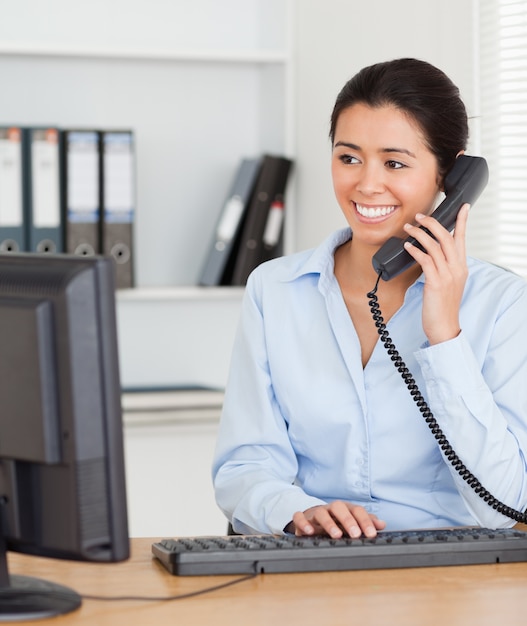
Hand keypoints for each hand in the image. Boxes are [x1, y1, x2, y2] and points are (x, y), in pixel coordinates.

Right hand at [290, 501, 385, 538]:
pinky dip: (303, 523)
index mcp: (345, 509)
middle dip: (348, 520)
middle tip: (356, 534)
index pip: (356, 510)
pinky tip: (310, 532)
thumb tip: (382, 524)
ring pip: (321, 513)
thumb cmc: (335, 521)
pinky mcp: (303, 519)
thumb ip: (366, 522)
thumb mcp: (351, 521)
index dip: (365, 521)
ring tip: (336, 535)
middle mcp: (330, 509)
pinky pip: (299, 517)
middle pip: (339, 507)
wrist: (312, 517)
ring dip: (329, 523)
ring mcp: (316, 513)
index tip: (371, 534)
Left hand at [403, 204, 469, 344]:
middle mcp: (457, 268)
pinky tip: (407, 246)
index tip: (463, 207)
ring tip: (408, 228)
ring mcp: (447, 275)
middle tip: (420, 216)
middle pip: (447, 237)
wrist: (444, 327)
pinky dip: (415, 250)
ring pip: (435, 246)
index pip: (462, 239)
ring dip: (420, 234)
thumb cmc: (442, 307)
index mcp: (461, 267)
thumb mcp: (447, 283)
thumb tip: (429, 254)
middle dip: (433, 223)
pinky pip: (426, 260)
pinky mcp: (436, 282)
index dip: (462, 221)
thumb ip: (442, 268)